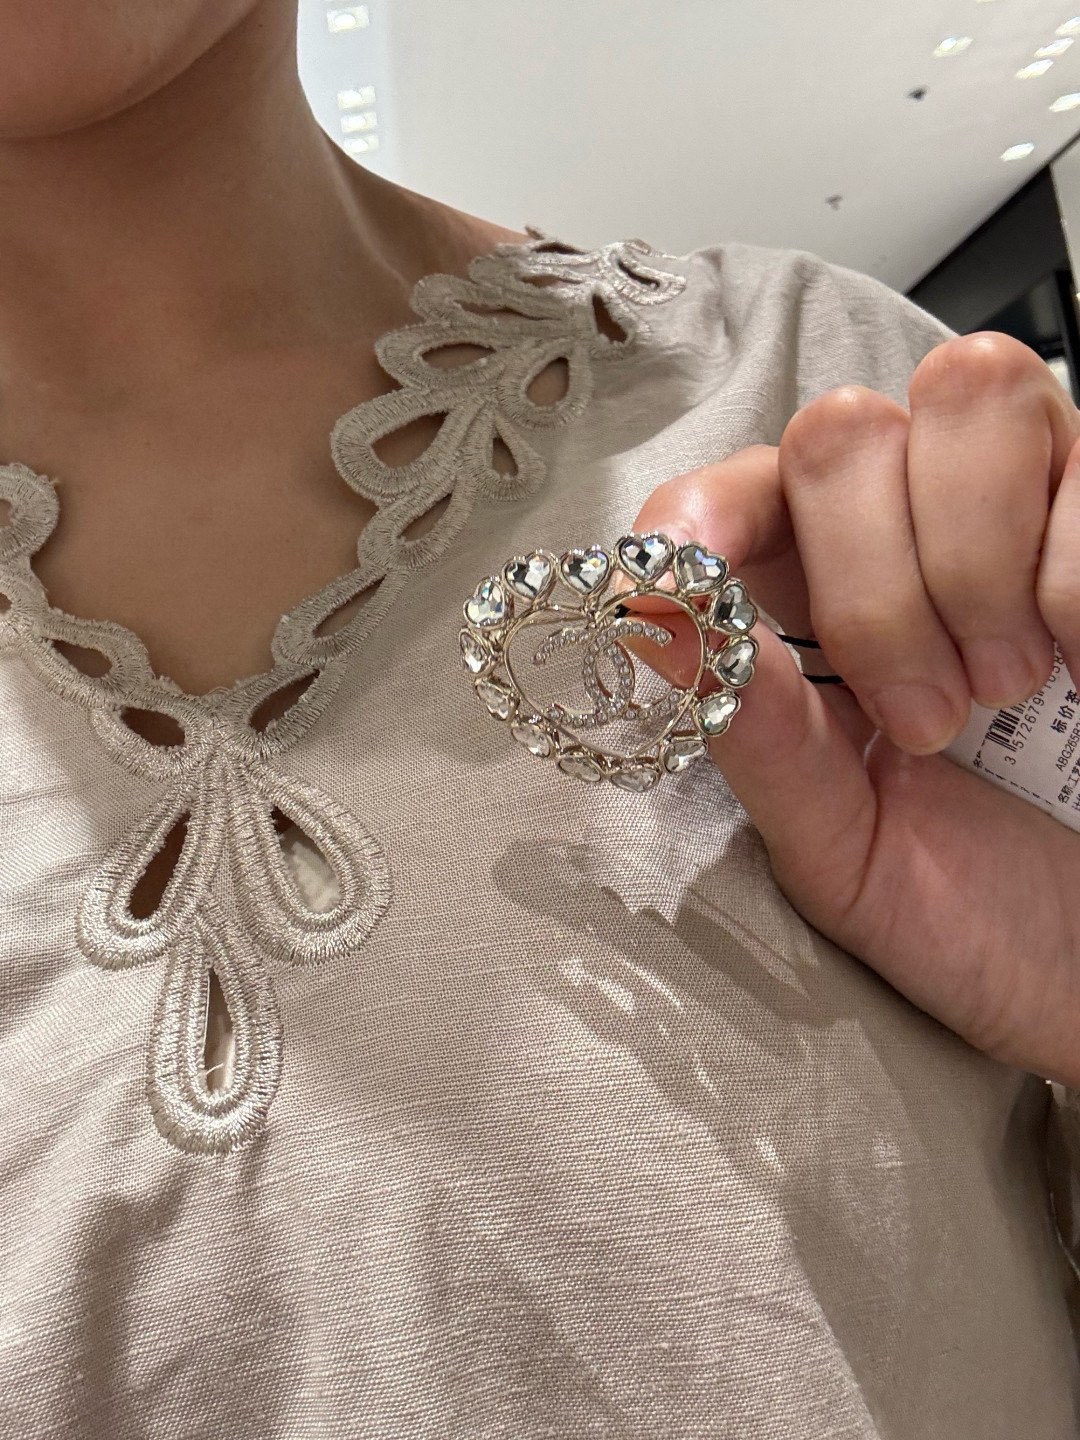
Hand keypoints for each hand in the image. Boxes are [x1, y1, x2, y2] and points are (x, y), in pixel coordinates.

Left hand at [627, 332, 1079, 1085]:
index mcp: (819, 614)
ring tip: (1011, 689)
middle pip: (842, 429)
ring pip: (969, 393)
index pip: (741, 487)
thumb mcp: (844, 850)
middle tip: (927, 719)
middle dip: (871, 582)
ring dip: (973, 560)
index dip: (708, 510)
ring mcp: (1034, 511)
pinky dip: (1074, 581)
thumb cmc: (984, 918)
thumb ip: (759, 739)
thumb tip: (658, 620)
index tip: (694, 574)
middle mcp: (917, 533)